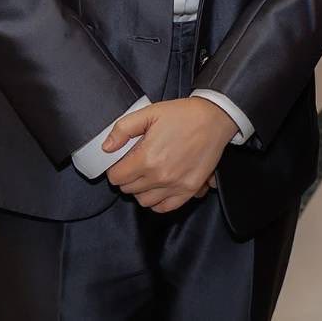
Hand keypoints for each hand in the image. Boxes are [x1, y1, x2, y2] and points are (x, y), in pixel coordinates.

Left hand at [103, 98, 236, 212]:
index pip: (116, 177)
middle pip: (128, 189)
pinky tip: (158, 187)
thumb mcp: (149, 113)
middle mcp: (160, 176)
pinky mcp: (189, 190)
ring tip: (146, 175)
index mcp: (147, 158)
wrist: (214, 118)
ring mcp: (176, 186)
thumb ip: (123, 129)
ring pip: (144, 201)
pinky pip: (164, 207)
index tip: (121, 161)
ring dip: (140, 190)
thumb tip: (107, 147)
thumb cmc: (182, 114)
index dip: (115, 168)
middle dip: (127, 177)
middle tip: (135, 163)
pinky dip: (157, 201)